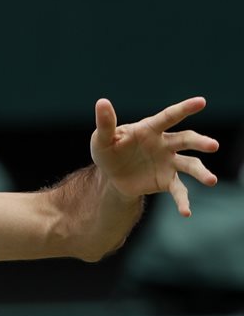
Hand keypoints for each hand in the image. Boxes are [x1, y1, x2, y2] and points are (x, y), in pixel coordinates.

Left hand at [90, 96, 218, 215]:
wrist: (112, 176)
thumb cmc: (109, 151)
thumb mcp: (102, 139)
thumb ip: (105, 123)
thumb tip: (102, 102)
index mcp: (150, 129)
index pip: (169, 117)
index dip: (184, 109)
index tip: (201, 102)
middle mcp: (165, 144)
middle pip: (186, 140)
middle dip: (200, 142)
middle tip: (213, 146)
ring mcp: (169, 162)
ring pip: (190, 165)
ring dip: (201, 172)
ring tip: (211, 180)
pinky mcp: (167, 180)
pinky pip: (179, 190)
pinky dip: (182, 201)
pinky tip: (186, 213)